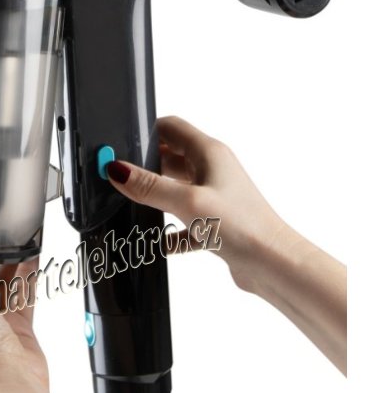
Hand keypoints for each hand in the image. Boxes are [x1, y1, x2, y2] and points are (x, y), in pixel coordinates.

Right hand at [105, 116, 346, 373]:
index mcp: (209, 153)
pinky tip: (157, 243)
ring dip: (156, 197)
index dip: (146, 131)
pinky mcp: (216, 223)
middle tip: (118, 176)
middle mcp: (214, 170)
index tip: (121, 143)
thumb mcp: (187, 202)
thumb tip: (117, 169)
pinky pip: (185, 222)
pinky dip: (170, 231)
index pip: (172, 128)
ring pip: (177, 189)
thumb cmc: (242, 225)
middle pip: (171, 158)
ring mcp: (216, 196)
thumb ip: (150, 186)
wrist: (274, 264)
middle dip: (145, 166)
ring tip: (130, 204)